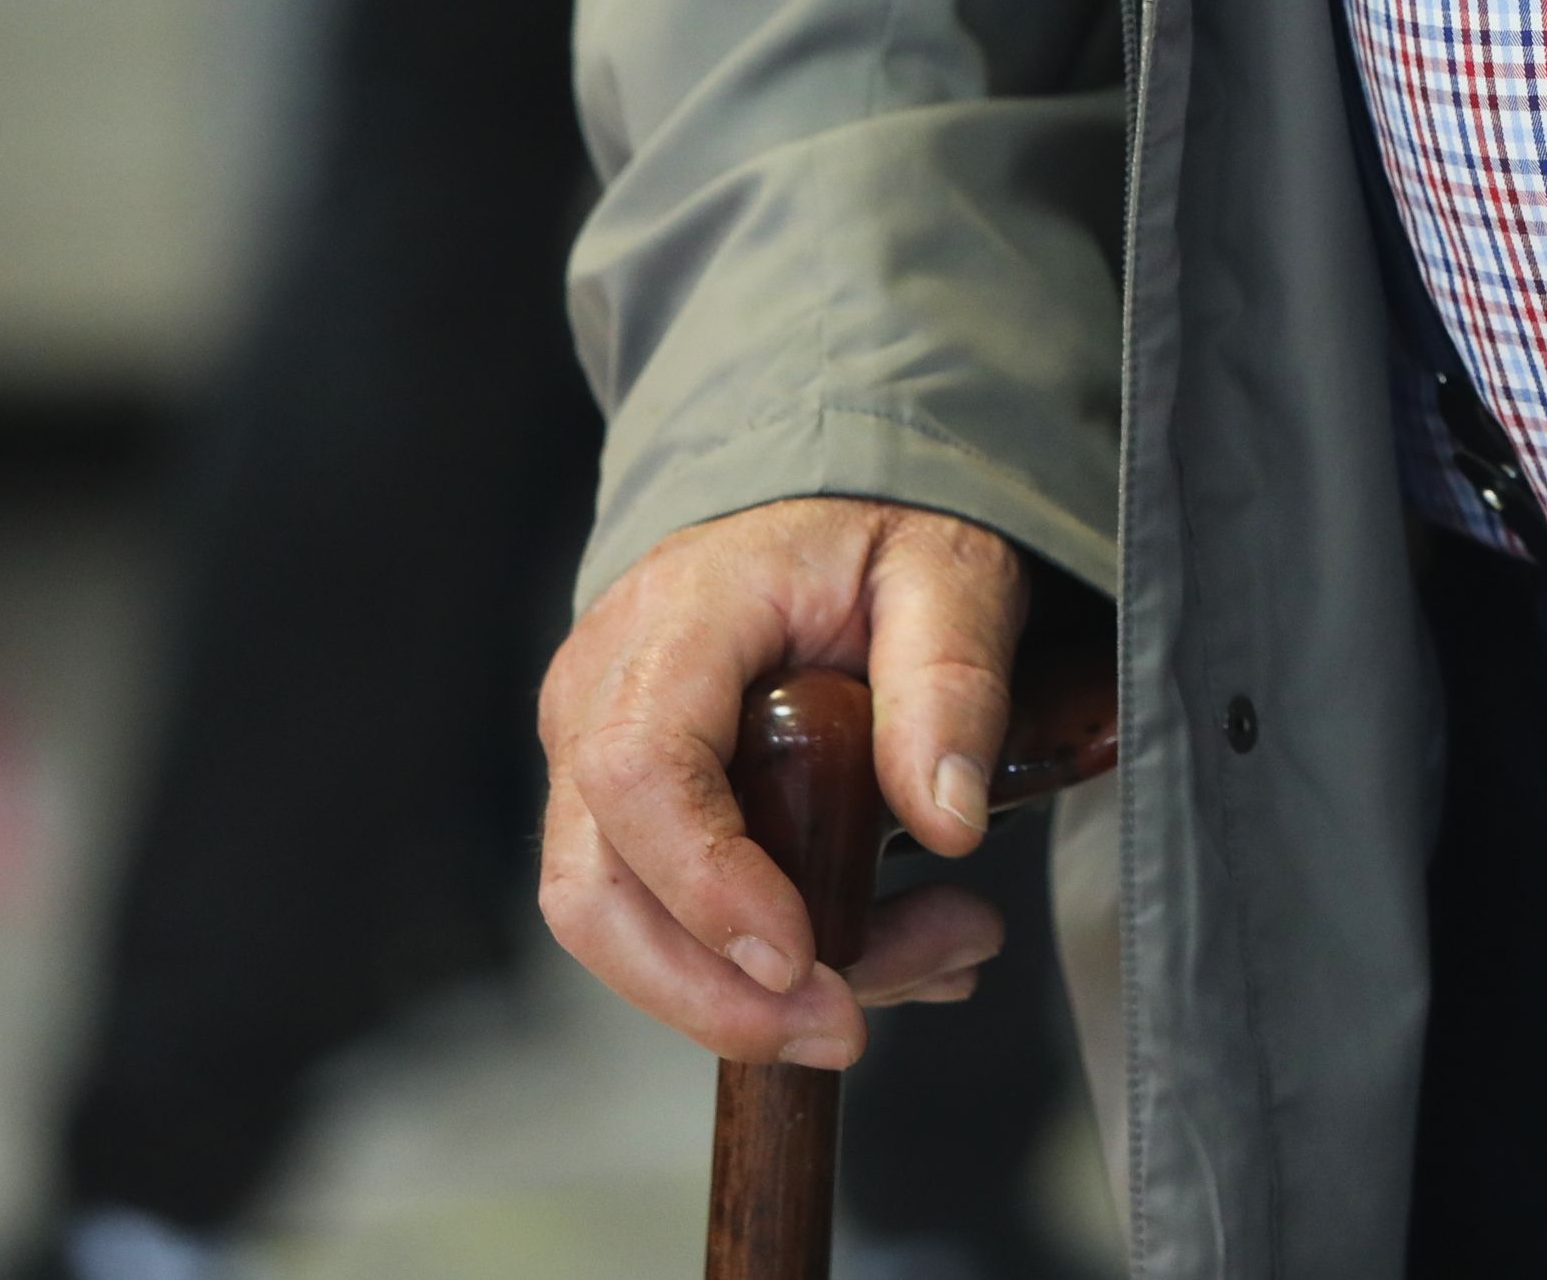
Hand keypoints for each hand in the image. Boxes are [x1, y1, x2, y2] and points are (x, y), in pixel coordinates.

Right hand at [537, 498, 1027, 1066]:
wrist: (824, 515)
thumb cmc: (877, 535)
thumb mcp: (947, 572)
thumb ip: (952, 678)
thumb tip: (948, 824)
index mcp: (678, 615)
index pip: (639, 767)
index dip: (706, 882)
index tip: (804, 956)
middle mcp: (601, 690)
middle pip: (594, 885)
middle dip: (712, 993)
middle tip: (848, 1032)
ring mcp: (594, 753)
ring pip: (623, 924)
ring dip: (761, 991)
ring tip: (941, 955)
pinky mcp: (626, 810)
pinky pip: (670, 917)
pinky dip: (773, 966)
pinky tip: (904, 952)